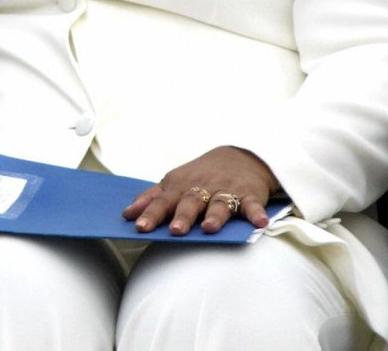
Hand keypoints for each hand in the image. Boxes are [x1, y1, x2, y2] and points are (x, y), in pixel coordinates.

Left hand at [121, 146, 277, 234]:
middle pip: (190, 202)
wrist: (239, 156)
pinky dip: (257, 213)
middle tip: (175, 230)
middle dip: (182, 216)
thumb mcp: (173, 182)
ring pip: (220, 203)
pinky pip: (253, 205)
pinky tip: (260, 222)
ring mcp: (226, 191)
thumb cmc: (199, 176)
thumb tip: (127, 215)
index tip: (140, 227)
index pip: (162, 201)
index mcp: (180, 186)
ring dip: (215, 215)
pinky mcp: (249, 195)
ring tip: (209, 228)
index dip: (151, 213)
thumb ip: (151, 199)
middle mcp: (202, 188)